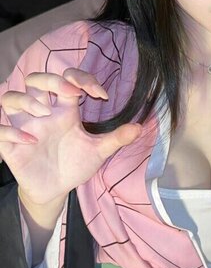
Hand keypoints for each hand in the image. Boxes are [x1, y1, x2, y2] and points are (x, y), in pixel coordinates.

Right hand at [0, 68, 141, 204]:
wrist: (56, 189)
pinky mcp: (12, 145)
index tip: (100, 94)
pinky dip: (12, 131)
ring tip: (45, 113)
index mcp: (65, 110)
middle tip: (69, 91)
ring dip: (27, 100)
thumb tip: (139, 128)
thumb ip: (116, 139)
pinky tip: (30, 140)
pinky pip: (1, 130)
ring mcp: (25, 127)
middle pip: (36, 80)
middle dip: (50, 79)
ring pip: (11, 98)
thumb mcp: (99, 151)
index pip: (68, 80)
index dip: (82, 78)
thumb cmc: (75, 164)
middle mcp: (43, 113)